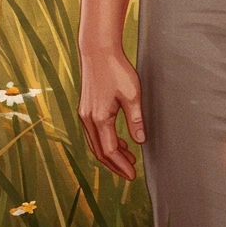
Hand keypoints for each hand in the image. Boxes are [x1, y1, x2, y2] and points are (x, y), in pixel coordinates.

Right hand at [77, 49, 146, 180]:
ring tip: (128, 158)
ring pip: (95, 143)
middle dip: (115, 165)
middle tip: (130, 173)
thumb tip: (140, 141)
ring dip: (110, 153)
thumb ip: (136, 119)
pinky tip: (118, 141)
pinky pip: (94, 133)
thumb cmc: (116, 70)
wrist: (98, 51)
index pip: (110, 151)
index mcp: (99, 118)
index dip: (121, 165)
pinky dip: (105, 141)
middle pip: (100, 151)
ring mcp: (84, 114)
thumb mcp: (132, 94)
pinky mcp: (86, 108)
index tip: (132, 175)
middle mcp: (88, 119)